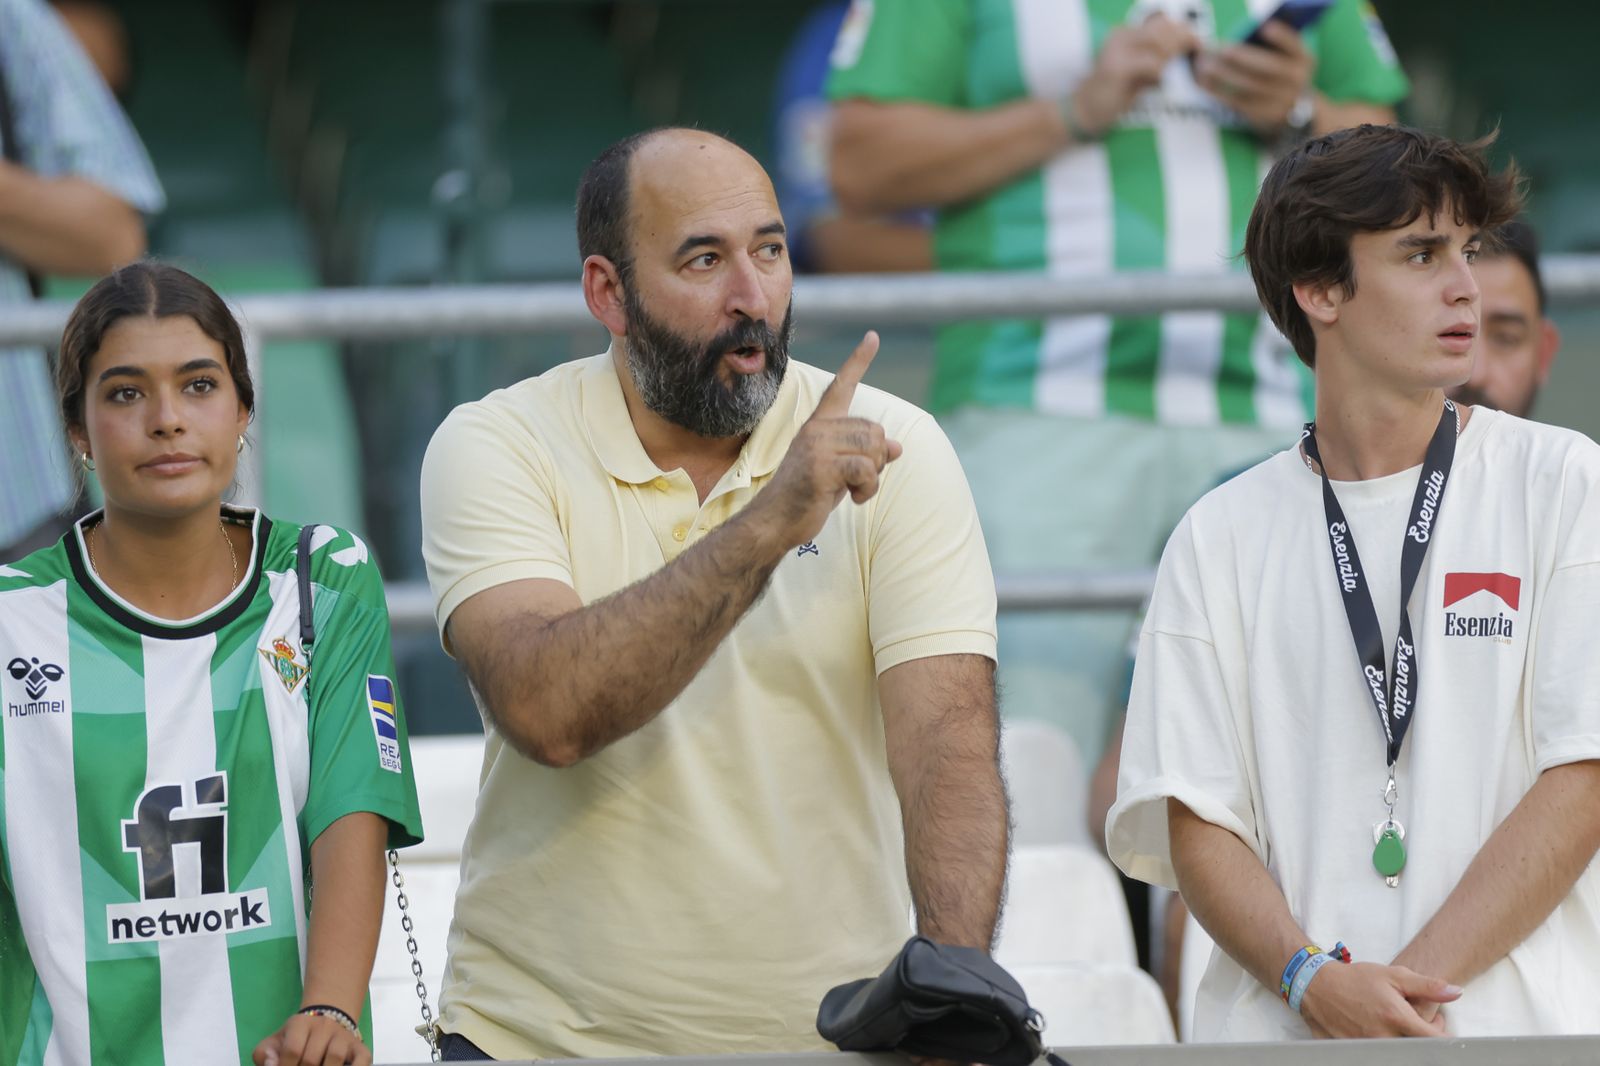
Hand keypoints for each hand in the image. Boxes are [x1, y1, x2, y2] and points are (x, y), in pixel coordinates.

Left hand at [253, 1011, 371, 1065]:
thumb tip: (271, 1065)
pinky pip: (361, 1061)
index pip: (292, 1050)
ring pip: (334, 1058)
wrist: (328, 1018)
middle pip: (311, 1059)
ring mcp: (344, 1036)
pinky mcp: (360, 1047)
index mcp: (300, 1023)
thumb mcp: (276, 1041)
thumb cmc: (298, 1037)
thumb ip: (266, 1054)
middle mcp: (324, 1026)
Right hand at [744, 331, 901, 550]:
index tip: (873, 337)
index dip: (858, 361)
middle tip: (857, 480)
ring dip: (873, 477)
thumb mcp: (842, 471)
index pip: (841, 386)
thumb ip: (866, 455)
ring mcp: (817, 446)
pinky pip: (867, 470)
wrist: (775, 521)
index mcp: (819, 425)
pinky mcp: (820, 467)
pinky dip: (868, 489)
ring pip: (874, 449)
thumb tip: (898, 446)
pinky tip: (853, 499)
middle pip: (874, 431)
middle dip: (876, 460)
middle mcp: (817, 429)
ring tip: (853, 490)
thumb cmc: (808, 496)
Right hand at [1072, 14, 1199, 136]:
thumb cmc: (1112, 94)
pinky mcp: (1117, 69)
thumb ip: (1156, 58)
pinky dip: (1161, 74)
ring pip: (1160, 44)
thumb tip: (1185, 51)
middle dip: (1184, 40)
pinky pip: (1152, 65)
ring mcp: (1118, 51)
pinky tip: (1159, 84)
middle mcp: (1121, 37)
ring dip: (1172, 59)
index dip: (1184, 30)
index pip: (1162, 22)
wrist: (1083, 111)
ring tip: (1171, 73)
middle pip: (1163, 28)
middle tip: (1194, 54)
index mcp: (1125, 34)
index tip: (1197, 43)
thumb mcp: (1137, 72)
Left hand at [1194, 20, 1315, 136]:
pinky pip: (1236, 102)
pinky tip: (1203, 81)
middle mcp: (1296, 81)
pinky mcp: (1262, 115)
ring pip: (1248, 86)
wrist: (1292, 110)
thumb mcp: (1287, 58)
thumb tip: (1241, 36)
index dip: (1282, 37)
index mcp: (1304, 59)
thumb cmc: (1281, 73)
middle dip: (1242, 56)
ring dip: (1222, 74)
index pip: (1294, 46)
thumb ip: (1271, 46)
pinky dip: (1217, 91)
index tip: (1265, 27)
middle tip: (1219, 49)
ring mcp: (1280, 100)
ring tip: (1204, 64)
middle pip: (1267, 67)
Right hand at [1298, 961, 1459, 1038]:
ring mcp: (1368, 1047)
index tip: (1441, 1028)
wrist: (1317, 985)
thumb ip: (1427, 985)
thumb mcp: (1393, 976)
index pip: (1434, 1039)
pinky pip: (1379, 1053)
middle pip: (1417, 1048)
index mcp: (1396, 1017)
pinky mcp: (1355, 1052)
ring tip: (1397, 1024)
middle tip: (1418, 1021)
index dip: (1444, 1036)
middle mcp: (1384, 1036)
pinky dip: (1385, 1044)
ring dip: (1405, 1041)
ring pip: (1399, 1051)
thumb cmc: (1357, 979)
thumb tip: (1456, 992)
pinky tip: (1380, 1030)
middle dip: (1424, 1038)